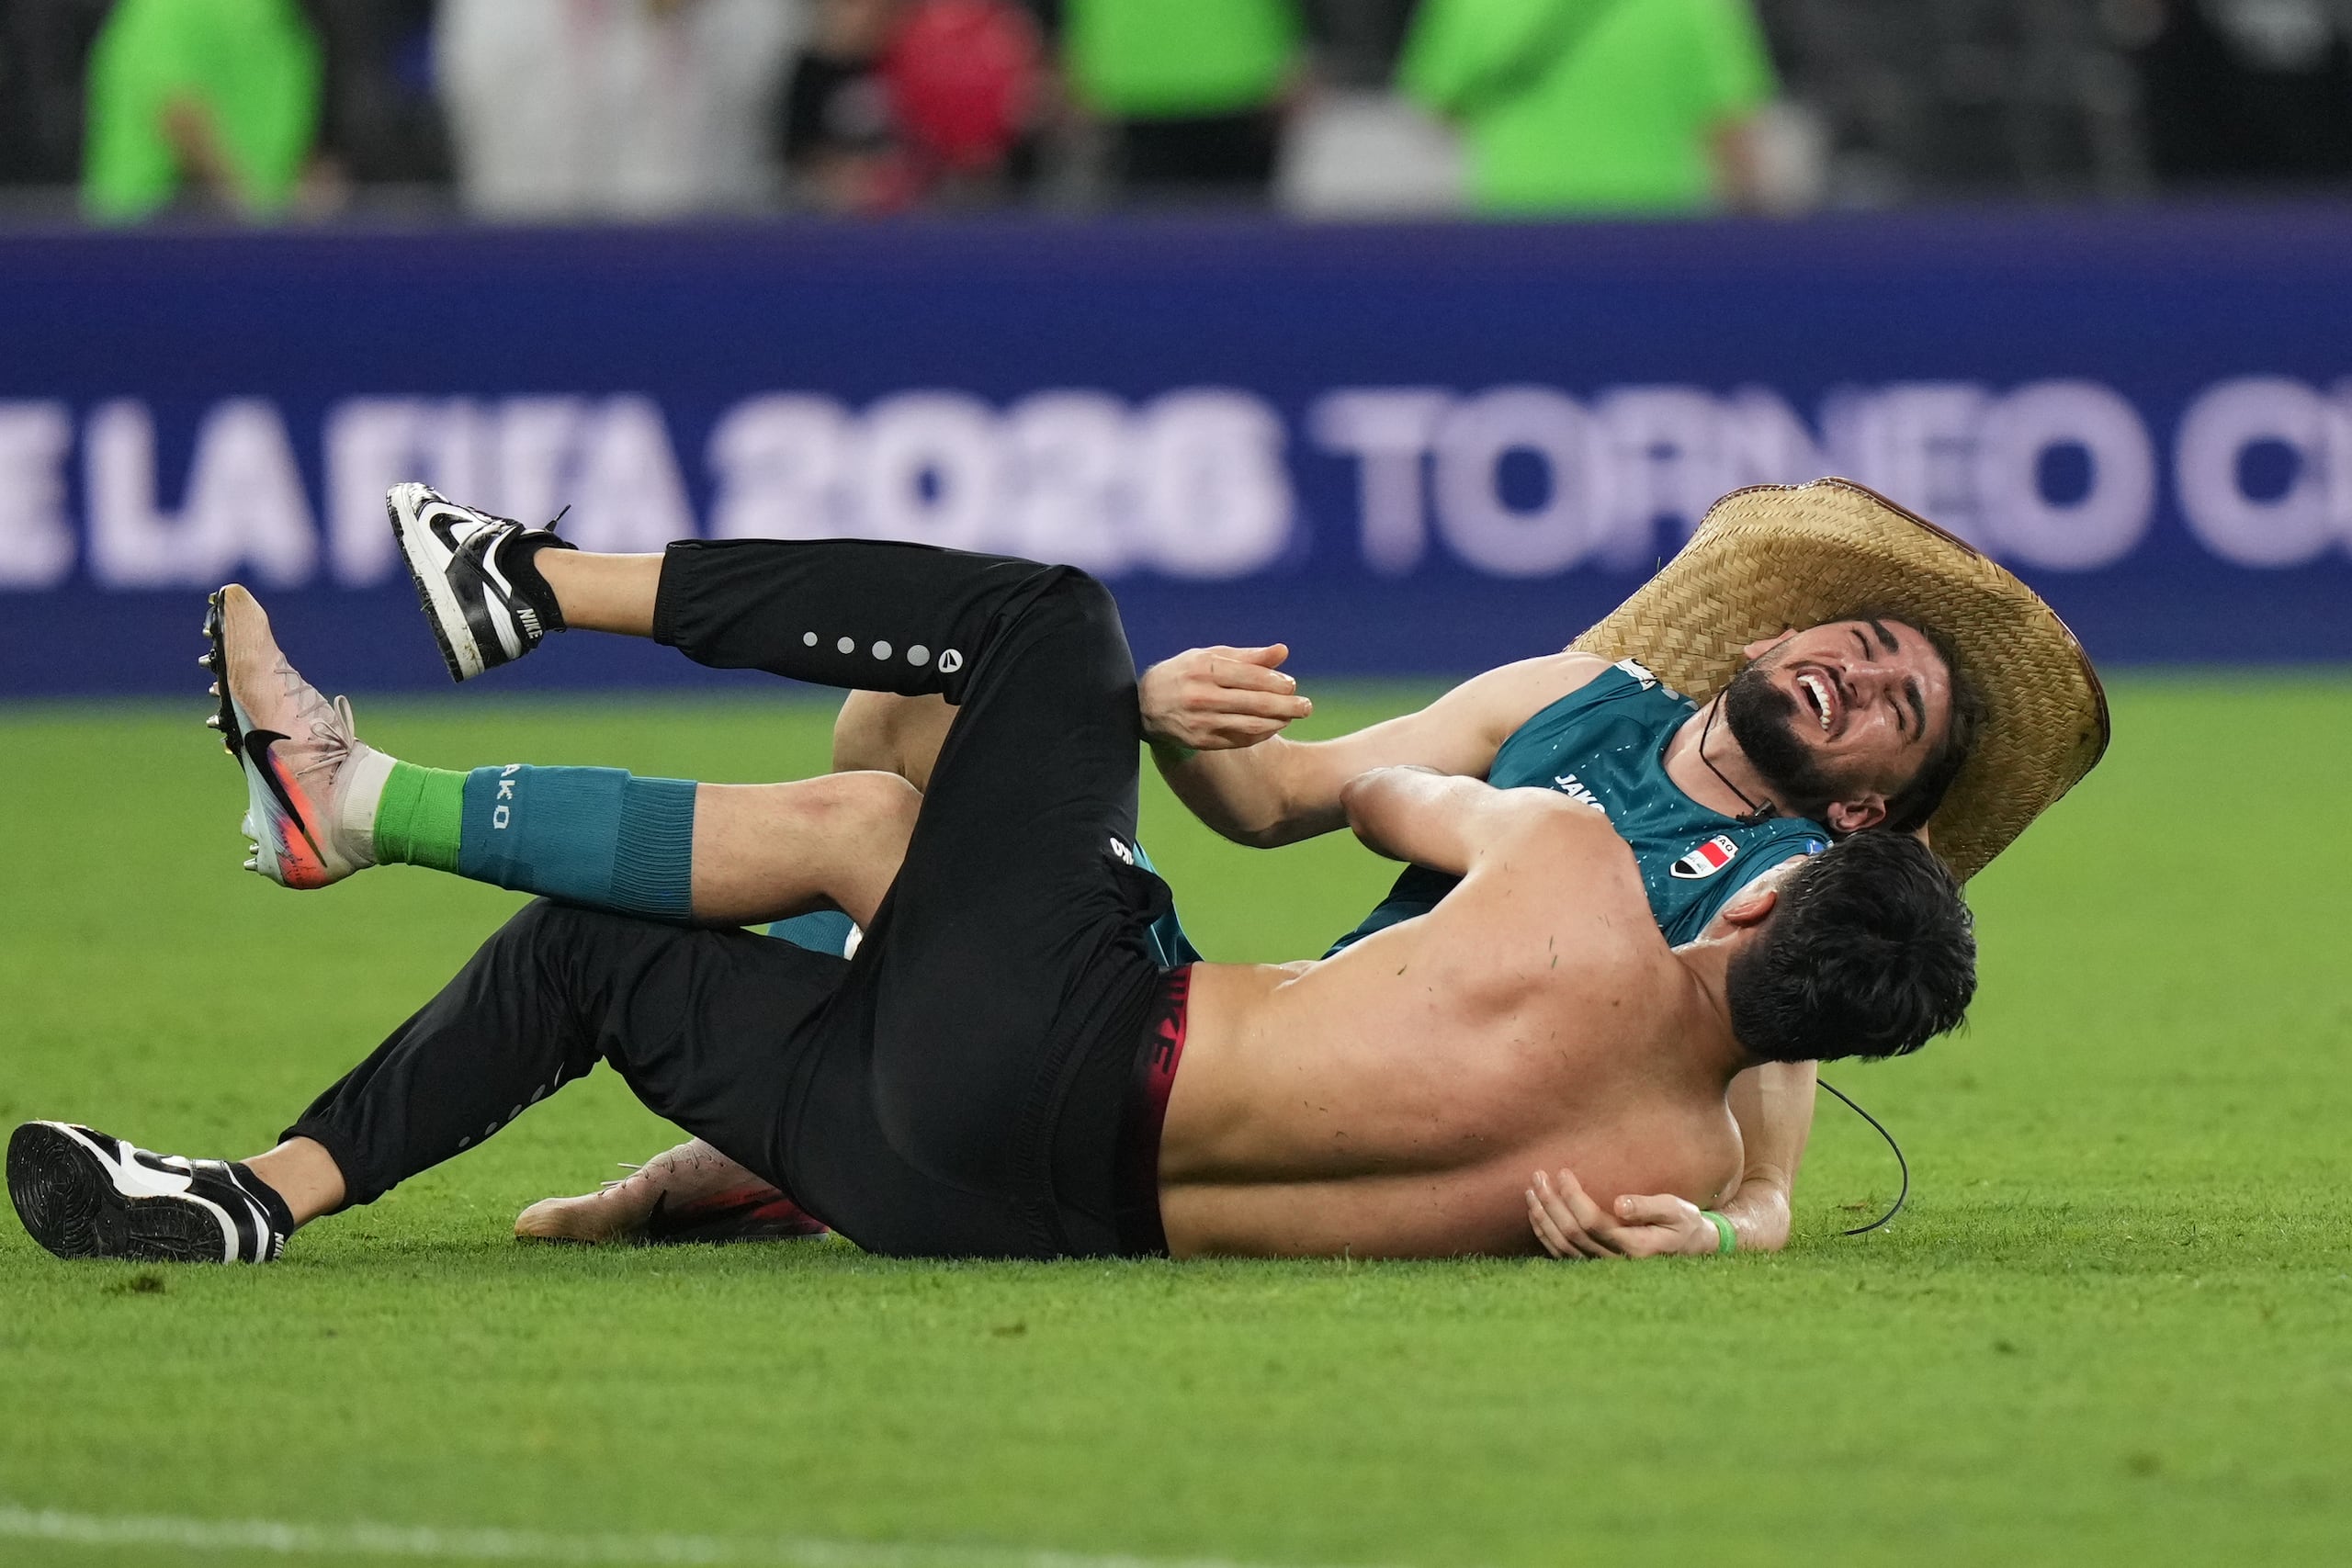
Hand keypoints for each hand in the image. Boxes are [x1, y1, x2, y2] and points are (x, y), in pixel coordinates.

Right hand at [1140, 644, 1312, 751]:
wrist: (1143, 704)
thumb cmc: (1183, 673)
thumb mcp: (1209, 656)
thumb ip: (1247, 656)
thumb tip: (1282, 651)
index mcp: (1206, 670)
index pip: (1252, 677)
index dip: (1277, 682)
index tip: (1292, 684)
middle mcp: (1203, 696)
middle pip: (1256, 703)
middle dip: (1287, 706)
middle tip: (1306, 707)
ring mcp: (1202, 722)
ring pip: (1251, 725)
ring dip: (1278, 722)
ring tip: (1291, 717)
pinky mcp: (1202, 742)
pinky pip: (1239, 740)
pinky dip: (1260, 734)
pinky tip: (1272, 728)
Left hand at [1525, 1168, 1718, 1259]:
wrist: (1690, 1249)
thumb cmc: (1684, 1224)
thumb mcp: (1676, 1210)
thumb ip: (1648, 1207)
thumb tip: (1620, 1204)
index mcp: (1635, 1247)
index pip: (1591, 1221)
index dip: (1572, 1196)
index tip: (1563, 1172)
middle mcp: (1615, 1261)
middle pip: (1571, 1232)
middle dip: (1551, 1202)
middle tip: (1538, 1175)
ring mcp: (1603, 1266)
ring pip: (1562, 1245)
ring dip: (1543, 1217)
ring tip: (1531, 1191)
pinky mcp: (1595, 1266)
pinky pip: (1562, 1253)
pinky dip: (1545, 1234)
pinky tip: (1535, 1214)